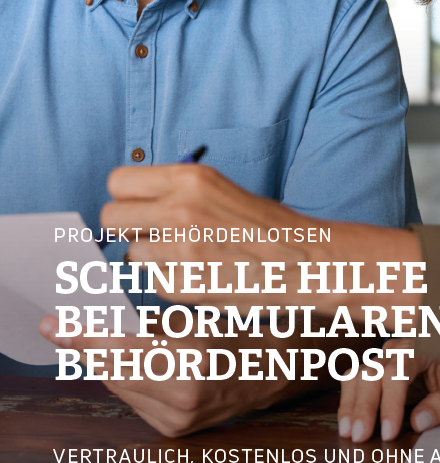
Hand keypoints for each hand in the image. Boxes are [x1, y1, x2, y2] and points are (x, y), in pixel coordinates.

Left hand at [38, 314, 307, 436]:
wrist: (265, 372)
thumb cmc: (231, 334)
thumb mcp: (191, 317)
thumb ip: (147, 324)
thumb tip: (103, 326)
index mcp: (190, 358)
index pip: (122, 346)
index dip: (85, 336)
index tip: (56, 326)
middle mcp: (182, 395)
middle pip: (114, 369)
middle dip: (86, 347)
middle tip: (60, 328)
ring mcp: (177, 419)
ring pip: (120, 386)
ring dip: (105, 362)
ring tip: (93, 339)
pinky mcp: (174, 430)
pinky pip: (134, 401)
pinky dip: (125, 380)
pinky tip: (125, 363)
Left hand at [101, 163, 418, 317]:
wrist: (305, 260)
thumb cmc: (264, 225)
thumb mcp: (219, 189)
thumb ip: (176, 192)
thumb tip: (133, 201)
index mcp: (189, 178)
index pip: (118, 181)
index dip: (126, 197)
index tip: (138, 206)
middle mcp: (179, 209)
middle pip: (111, 217)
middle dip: (126, 228)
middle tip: (152, 234)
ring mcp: (179, 249)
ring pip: (130, 253)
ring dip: (150, 257)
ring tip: (185, 256)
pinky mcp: (182, 285)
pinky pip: (153, 281)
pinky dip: (170, 281)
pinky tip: (199, 275)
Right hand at [337, 344, 439, 442]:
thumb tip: (419, 422)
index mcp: (416, 349)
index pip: (396, 373)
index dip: (390, 403)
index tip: (389, 432)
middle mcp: (394, 349)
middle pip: (370, 373)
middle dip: (363, 406)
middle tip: (359, 436)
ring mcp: (381, 357)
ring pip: (357, 375)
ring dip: (350, 404)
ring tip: (347, 431)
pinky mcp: (373, 368)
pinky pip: (353, 380)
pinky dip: (348, 401)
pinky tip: (347, 421)